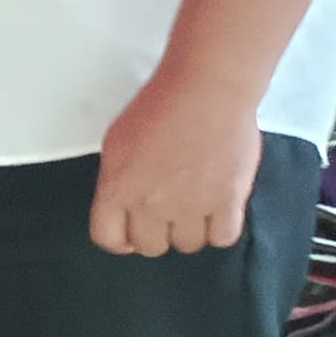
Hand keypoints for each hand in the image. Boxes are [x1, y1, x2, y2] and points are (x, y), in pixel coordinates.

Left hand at [92, 66, 261, 256]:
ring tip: (194, 206)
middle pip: (150, 246)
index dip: (119, 238)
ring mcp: (191, 206)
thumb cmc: (162, 104)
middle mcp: (151, 204)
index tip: (129, 232)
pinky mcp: (227, 202)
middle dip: (155, 233)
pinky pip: (223, 238)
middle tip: (165, 214)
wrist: (206, 90)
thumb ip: (118, 179)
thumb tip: (123, 201)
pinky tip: (217, 210)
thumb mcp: (117, 141)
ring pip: (187, 245)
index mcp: (117, 188)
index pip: (108, 238)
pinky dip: (220, 229)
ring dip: (189, 230)